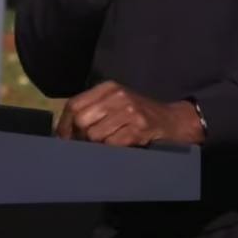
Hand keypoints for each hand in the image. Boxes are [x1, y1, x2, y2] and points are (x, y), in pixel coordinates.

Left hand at [54, 80, 203, 146]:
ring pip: (95, 135)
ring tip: (106, 145)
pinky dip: (111, 150)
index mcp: (109, 87)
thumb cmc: (140, 114)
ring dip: (96, 146)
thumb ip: (93, 110)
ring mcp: (129, 111)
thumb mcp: (116, 103)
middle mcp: (118, 95)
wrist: (174, 121)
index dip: (64, 125)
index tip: (63, 140)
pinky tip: (119, 147)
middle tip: (84, 146)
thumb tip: (64, 132)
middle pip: (81, 120)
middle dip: (79, 138)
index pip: (74, 104)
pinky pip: (111, 144)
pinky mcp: (139, 128)